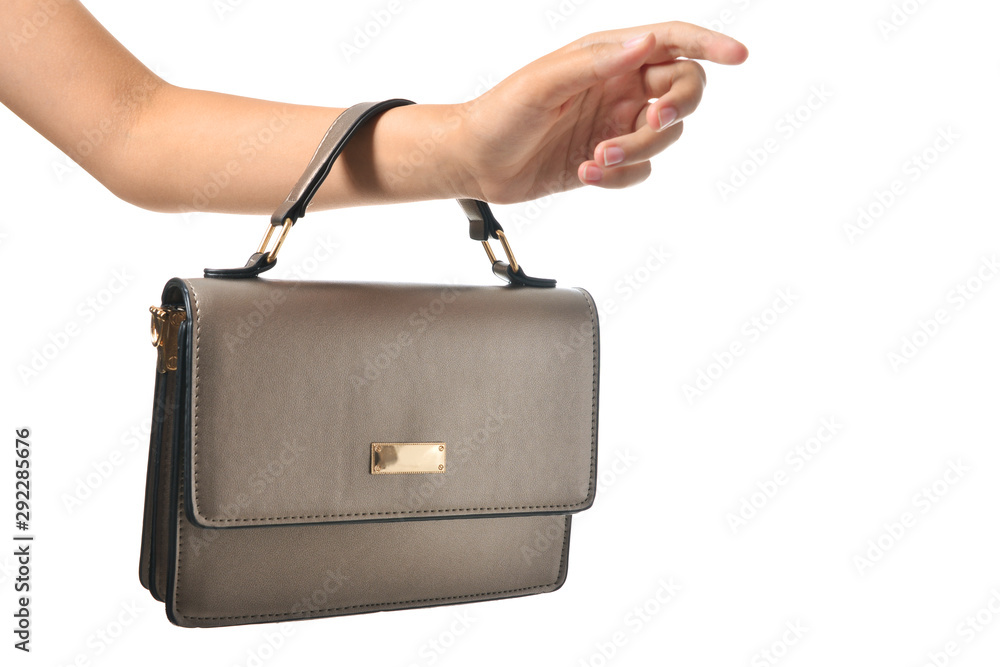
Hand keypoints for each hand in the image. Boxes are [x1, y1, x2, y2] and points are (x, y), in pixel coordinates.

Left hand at [454, 22, 747, 203]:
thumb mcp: (543, 83)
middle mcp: (617, 87)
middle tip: (648, 126)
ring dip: (636, 152)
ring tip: (595, 159)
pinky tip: (587, 172)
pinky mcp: (607, 158)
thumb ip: (595, 63)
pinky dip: (621, 176)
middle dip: (672, 113)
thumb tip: (644, 42)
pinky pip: (640, 170)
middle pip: (682, 92)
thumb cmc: (499, 113)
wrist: (475, 162)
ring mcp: (615, 124)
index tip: (738, 56)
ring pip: (663, 138)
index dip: (709, 44)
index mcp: (607, 56)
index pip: (671, 40)